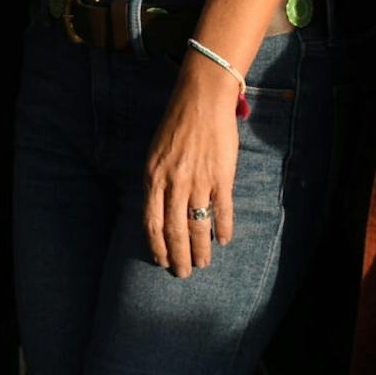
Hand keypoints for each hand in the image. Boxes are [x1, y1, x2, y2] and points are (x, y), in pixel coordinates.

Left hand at [143, 58, 241, 276]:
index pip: (152, 222)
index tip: (161, 261)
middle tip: (183, 273)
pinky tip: (223, 240)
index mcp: (153, 177)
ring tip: (203, 263)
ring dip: (201, 249)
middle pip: (175, 230)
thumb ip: (156, 181)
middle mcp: (174, 183)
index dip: (157, 245)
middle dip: (179, 256)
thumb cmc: (175, 125)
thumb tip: (158, 210)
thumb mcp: (155, 153)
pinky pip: (222, 210)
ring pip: (199, 225)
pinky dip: (223, 228)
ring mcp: (199, 181)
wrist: (201, 100)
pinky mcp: (221, 177)